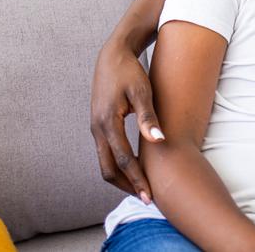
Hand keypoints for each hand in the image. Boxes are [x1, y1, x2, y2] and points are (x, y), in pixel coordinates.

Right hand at [89, 31, 164, 201]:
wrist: (112, 55)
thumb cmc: (130, 72)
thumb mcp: (142, 92)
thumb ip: (148, 117)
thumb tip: (159, 140)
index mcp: (107, 122)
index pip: (123, 160)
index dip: (137, 180)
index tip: (150, 196)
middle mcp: (97, 128)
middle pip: (109, 169)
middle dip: (127, 186)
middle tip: (147, 198)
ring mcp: (95, 128)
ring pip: (105, 163)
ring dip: (122, 178)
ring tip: (142, 187)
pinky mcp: (98, 125)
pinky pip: (105, 153)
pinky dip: (118, 165)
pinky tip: (134, 169)